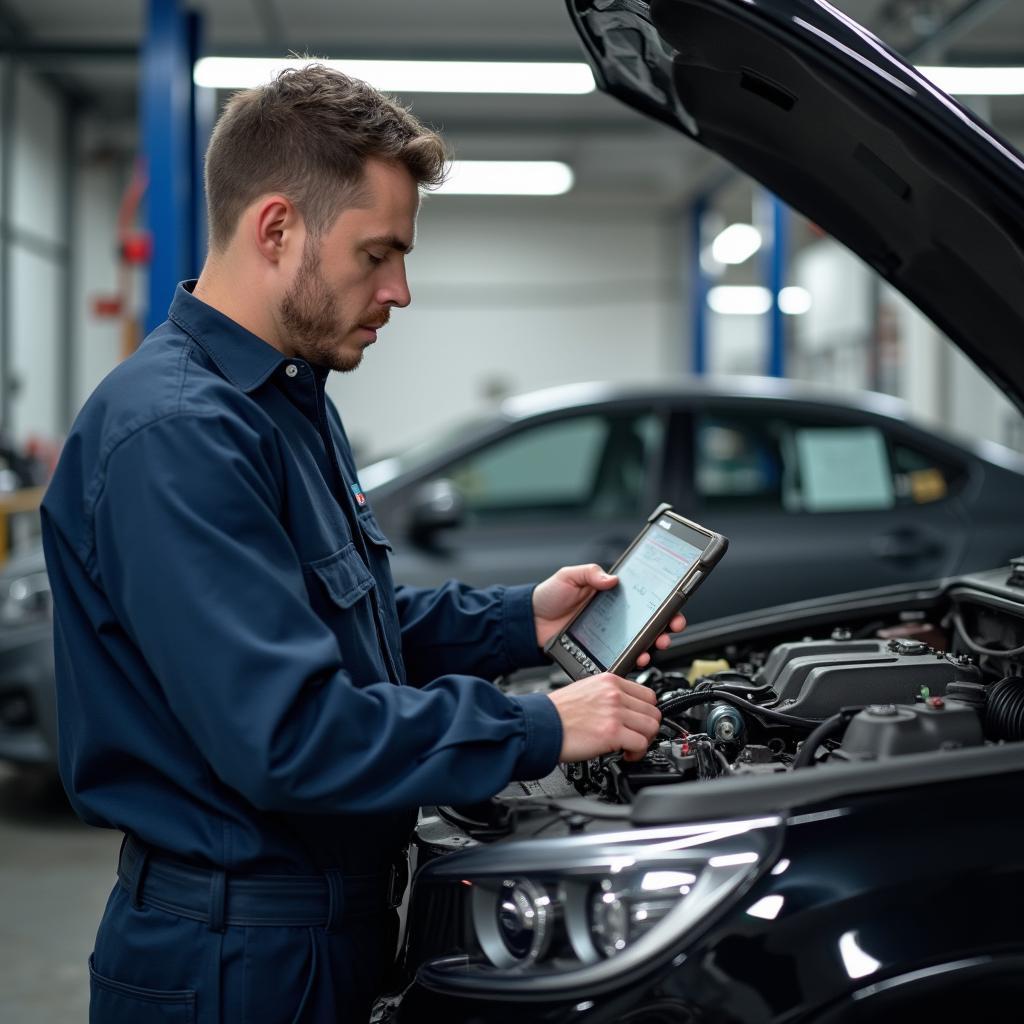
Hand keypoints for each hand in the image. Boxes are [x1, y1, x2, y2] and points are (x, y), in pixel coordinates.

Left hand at [533, 563, 686, 668]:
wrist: (531, 622)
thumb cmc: (549, 596)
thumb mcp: (569, 576)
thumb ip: (590, 573)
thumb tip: (612, 578)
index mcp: (612, 595)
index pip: (645, 598)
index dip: (663, 603)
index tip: (673, 608)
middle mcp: (616, 615)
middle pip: (650, 622)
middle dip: (666, 627)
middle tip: (670, 629)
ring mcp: (610, 634)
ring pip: (640, 641)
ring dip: (653, 644)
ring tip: (656, 645)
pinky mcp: (601, 650)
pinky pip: (622, 656)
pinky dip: (634, 658)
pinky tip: (637, 657)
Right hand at [548, 674, 661, 761]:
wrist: (541, 725)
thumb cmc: (556, 712)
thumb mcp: (584, 690)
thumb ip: (606, 695)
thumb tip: (622, 708)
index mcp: (609, 681)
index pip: (648, 694)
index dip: (646, 712)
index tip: (640, 722)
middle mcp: (614, 694)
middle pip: (653, 711)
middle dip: (647, 728)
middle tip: (637, 737)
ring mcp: (615, 712)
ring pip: (652, 727)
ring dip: (645, 741)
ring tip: (631, 747)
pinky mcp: (612, 732)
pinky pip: (641, 744)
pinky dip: (637, 753)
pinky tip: (625, 754)